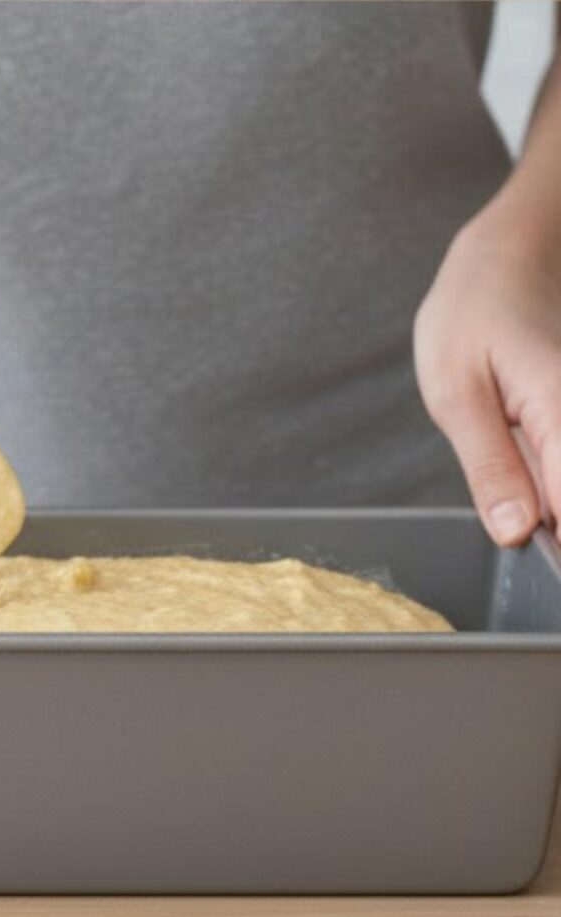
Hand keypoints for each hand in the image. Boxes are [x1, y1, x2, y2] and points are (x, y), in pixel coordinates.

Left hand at [415, 203, 560, 545]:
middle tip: (506, 513)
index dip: (557, 551)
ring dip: (547, 508)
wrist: (509, 257)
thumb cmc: (472, 314)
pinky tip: (523, 480)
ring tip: (501, 453)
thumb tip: (514, 533)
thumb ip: (490, 466)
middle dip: (549, 529)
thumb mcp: (457, 393)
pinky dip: (547, 485)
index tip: (539, 567)